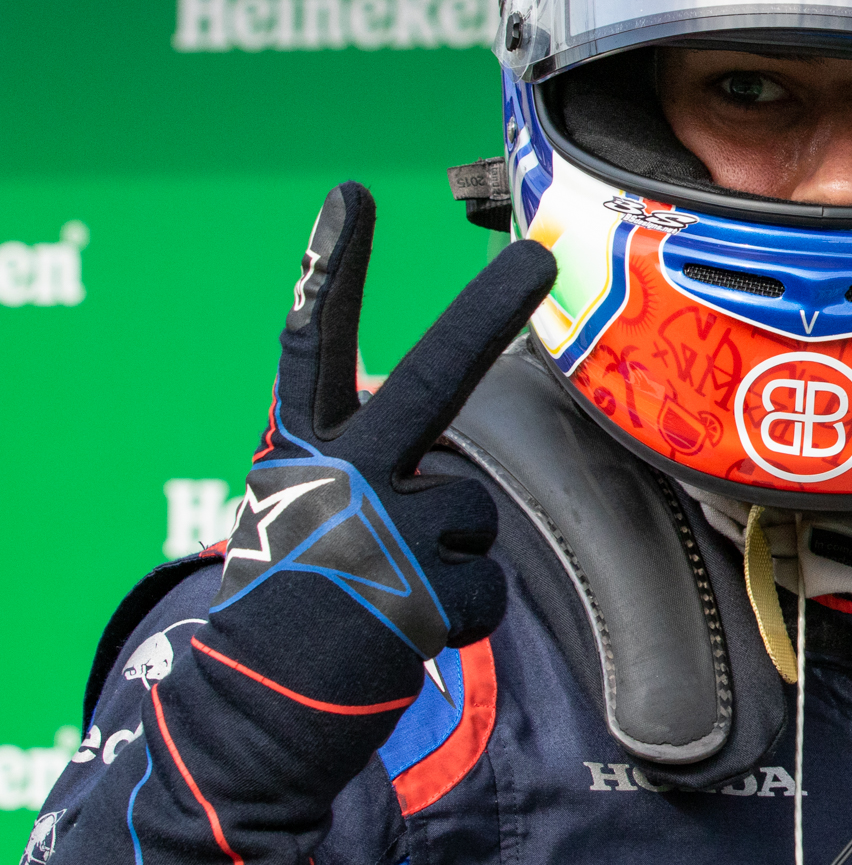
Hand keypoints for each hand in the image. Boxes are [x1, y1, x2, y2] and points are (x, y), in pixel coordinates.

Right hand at [205, 182, 554, 701]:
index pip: (309, 347)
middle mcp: (336, 476)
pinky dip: (460, 615)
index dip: (332, 270)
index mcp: (300, 454)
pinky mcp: (419, 589)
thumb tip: (392, 397)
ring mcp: (378, 529)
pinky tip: (406, 633)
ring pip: (475, 513)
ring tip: (392, 596)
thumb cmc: (291, 606)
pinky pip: (486, 583)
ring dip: (453, 559)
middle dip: (485, 312)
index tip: (353, 195)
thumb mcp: (301, 512)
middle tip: (536, 256)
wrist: (252, 718)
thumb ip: (353, 454)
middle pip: (427, 379)